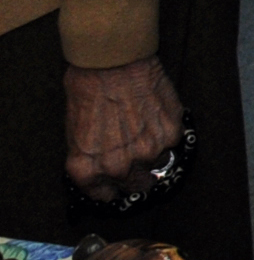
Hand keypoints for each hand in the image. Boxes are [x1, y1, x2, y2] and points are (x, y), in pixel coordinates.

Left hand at [65, 55, 181, 196]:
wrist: (111, 64)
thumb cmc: (87, 93)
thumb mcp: (75, 133)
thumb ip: (92, 159)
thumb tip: (105, 168)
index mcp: (89, 171)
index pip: (105, 195)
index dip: (111, 185)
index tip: (117, 179)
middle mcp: (119, 168)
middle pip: (138, 186)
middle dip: (137, 174)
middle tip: (137, 155)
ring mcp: (148, 153)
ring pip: (158, 163)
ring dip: (155, 151)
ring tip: (146, 128)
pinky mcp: (171, 134)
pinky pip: (172, 142)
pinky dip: (167, 131)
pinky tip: (156, 115)